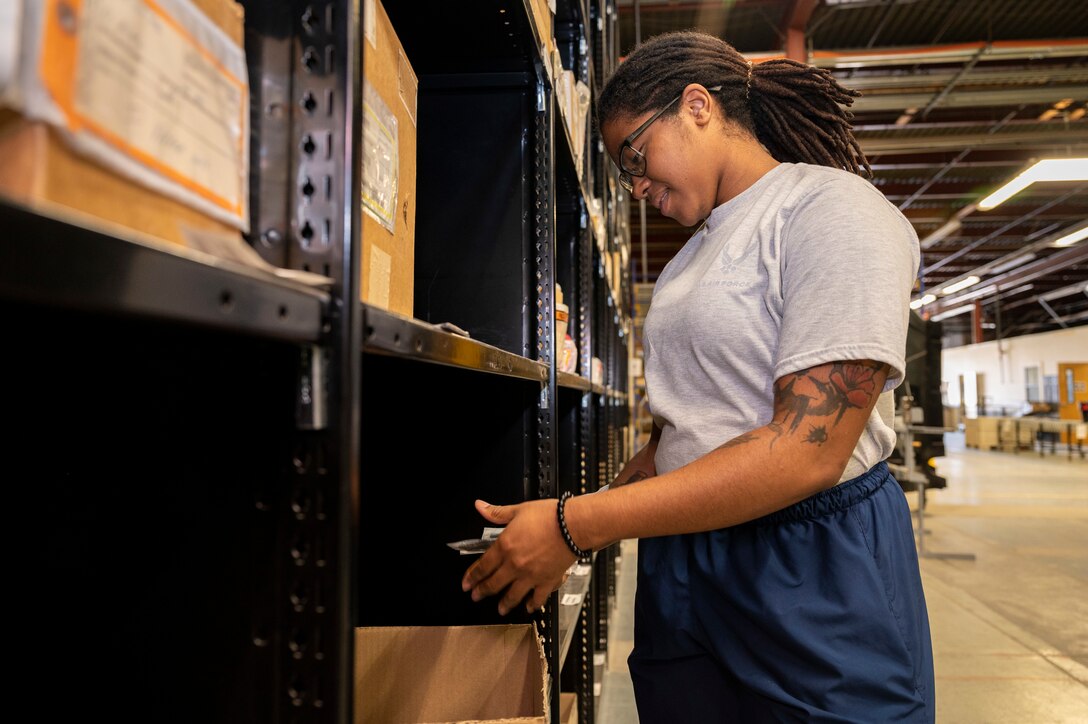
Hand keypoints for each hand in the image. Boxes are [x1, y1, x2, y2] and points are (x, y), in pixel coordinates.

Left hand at [461, 498, 576, 615]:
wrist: (573, 525)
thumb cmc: (549, 516)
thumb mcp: (518, 510)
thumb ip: (497, 512)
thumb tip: (480, 506)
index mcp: (505, 546)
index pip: (482, 566)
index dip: (472, 577)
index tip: (466, 584)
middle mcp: (515, 564)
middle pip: (493, 584)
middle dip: (482, 592)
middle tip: (476, 596)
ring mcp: (530, 575)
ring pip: (512, 596)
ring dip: (504, 604)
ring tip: (500, 609)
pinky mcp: (546, 581)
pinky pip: (537, 598)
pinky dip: (532, 605)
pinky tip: (529, 607)